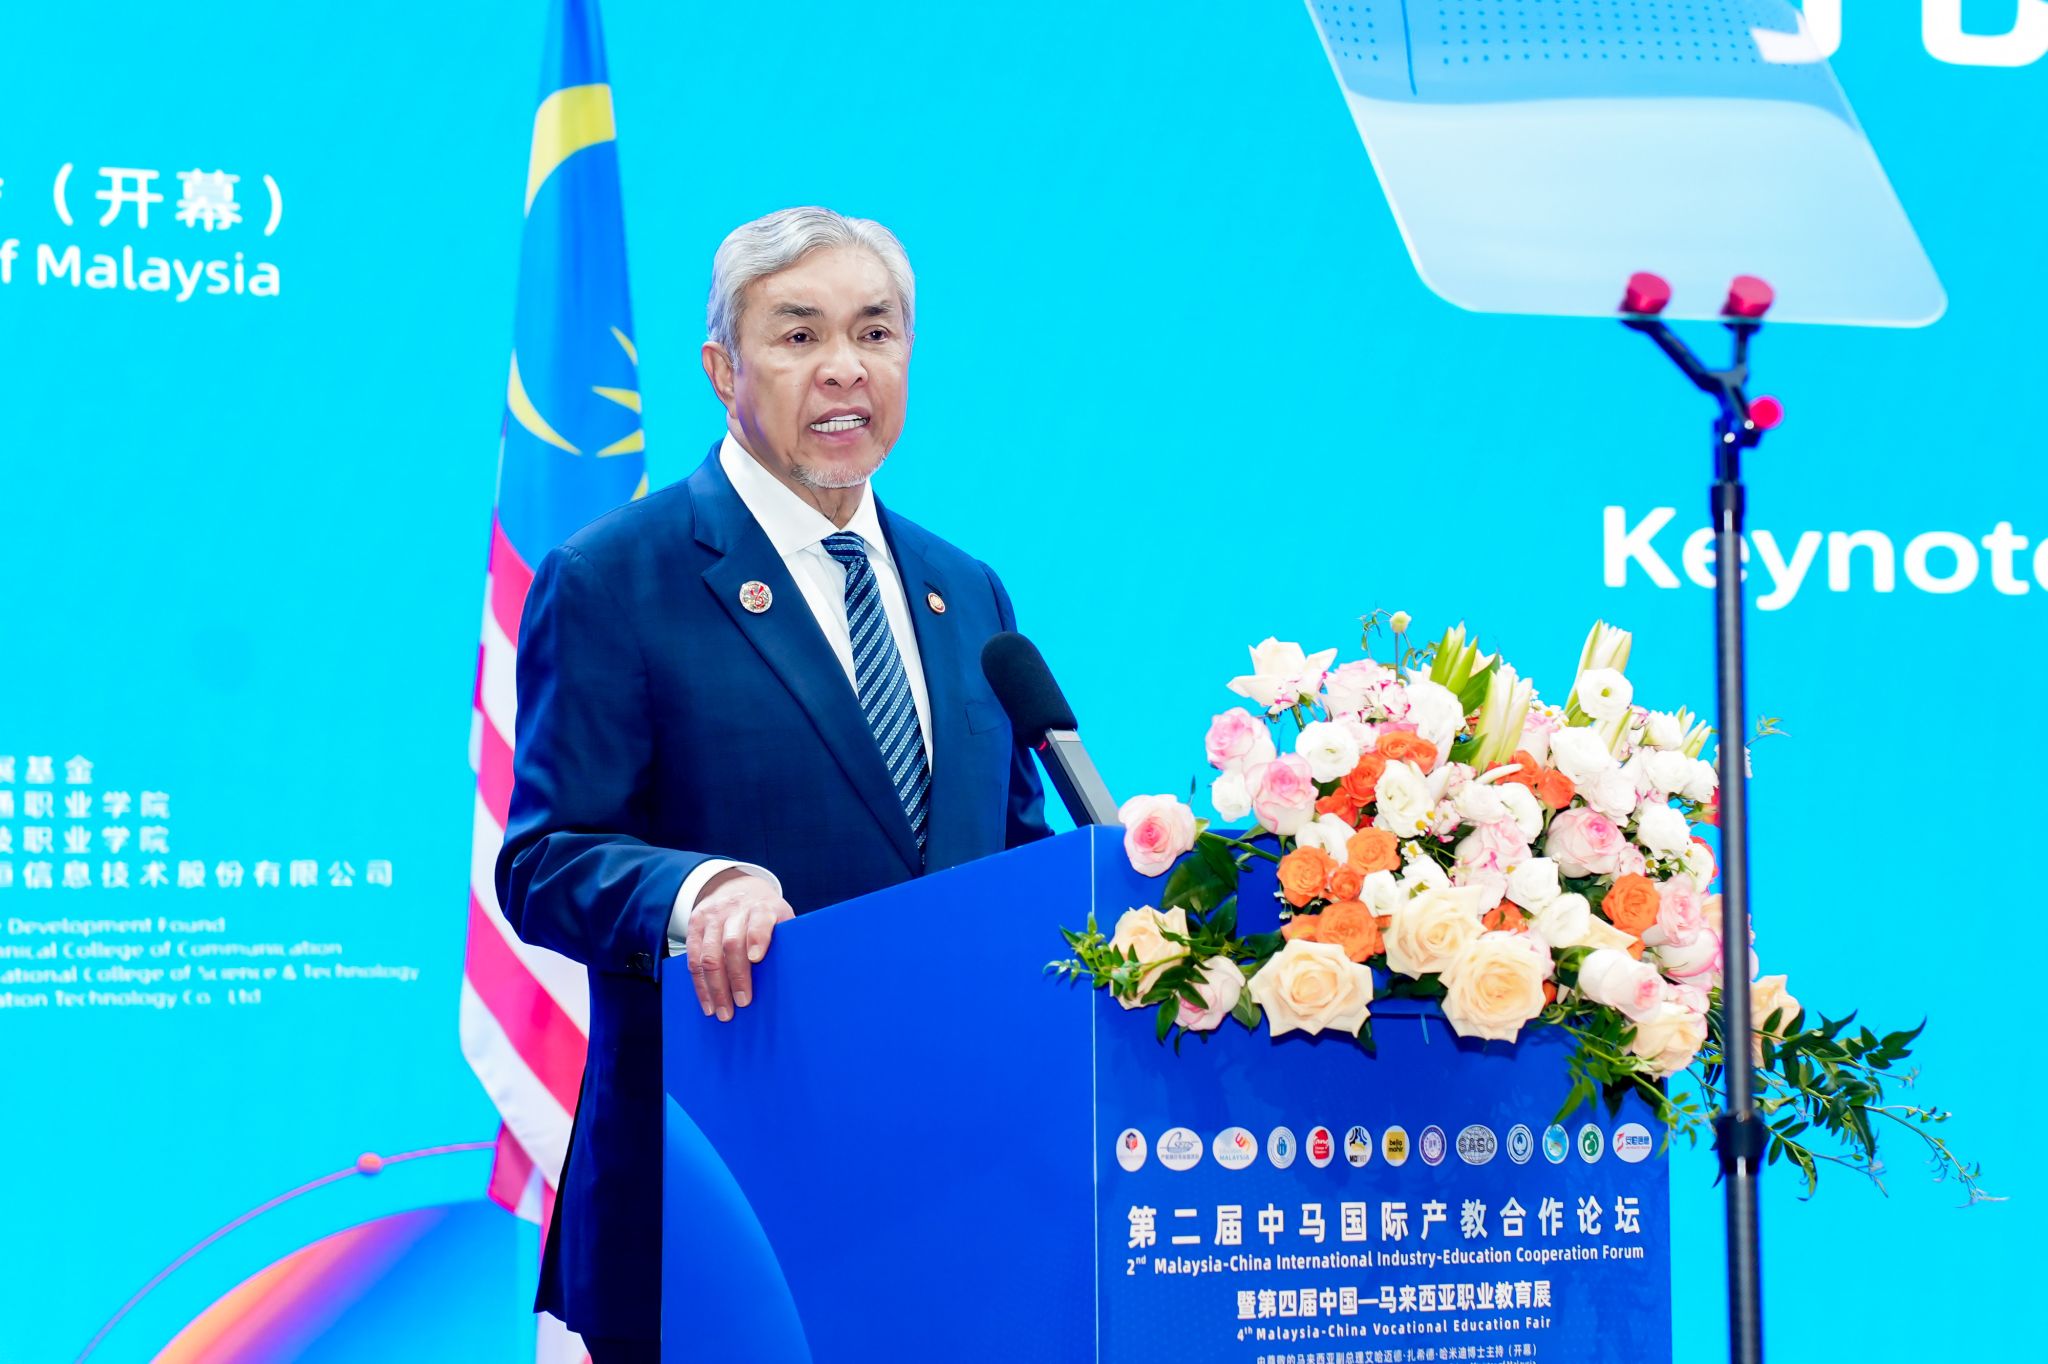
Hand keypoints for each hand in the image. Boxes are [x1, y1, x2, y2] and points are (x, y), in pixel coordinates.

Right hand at [685, 868, 793, 1022]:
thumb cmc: (765, 913)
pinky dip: (699, 984)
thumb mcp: (781, 917)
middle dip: (736, 976)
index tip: (756, 959)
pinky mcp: (694, 924)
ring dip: (714, 987)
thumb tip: (799, 976)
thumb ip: (785, 940)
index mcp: (762, 908)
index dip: (757, 938)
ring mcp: (712, 917)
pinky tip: (707, 1002)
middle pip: (731, 943)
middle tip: (742, 1003)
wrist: (736, 887)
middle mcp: (735, 910)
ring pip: (708, 955)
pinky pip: (692, 958)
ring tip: (721, 1011)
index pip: (759, 921)